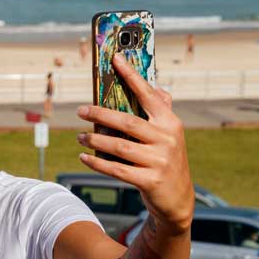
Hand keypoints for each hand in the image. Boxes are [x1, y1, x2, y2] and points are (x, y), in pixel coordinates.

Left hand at [76, 53, 193, 231]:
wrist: (178, 199)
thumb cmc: (166, 159)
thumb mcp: (169, 134)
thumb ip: (162, 111)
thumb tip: (155, 86)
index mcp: (170, 122)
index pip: (148, 94)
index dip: (131, 76)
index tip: (115, 59)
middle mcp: (167, 139)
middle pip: (127, 122)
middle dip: (101, 113)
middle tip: (80, 110)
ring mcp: (160, 161)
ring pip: (119, 146)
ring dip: (95, 140)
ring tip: (80, 136)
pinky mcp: (150, 180)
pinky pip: (117, 169)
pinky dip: (98, 163)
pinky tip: (84, 157)